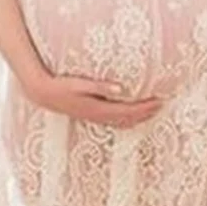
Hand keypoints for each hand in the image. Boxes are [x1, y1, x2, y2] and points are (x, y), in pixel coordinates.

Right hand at [25, 72, 163, 128]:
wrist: (43, 94)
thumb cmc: (62, 86)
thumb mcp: (81, 84)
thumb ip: (101, 86)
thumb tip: (121, 88)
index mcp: (99, 109)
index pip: (129, 111)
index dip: (146, 107)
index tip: (160, 100)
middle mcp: (99, 116)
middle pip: (129, 119)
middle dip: (147, 113)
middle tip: (162, 105)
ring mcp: (94, 117)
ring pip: (123, 122)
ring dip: (138, 117)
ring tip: (151, 111)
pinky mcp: (90, 115)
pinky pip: (114, 121)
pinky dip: (127, 119)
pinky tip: (129, 114)